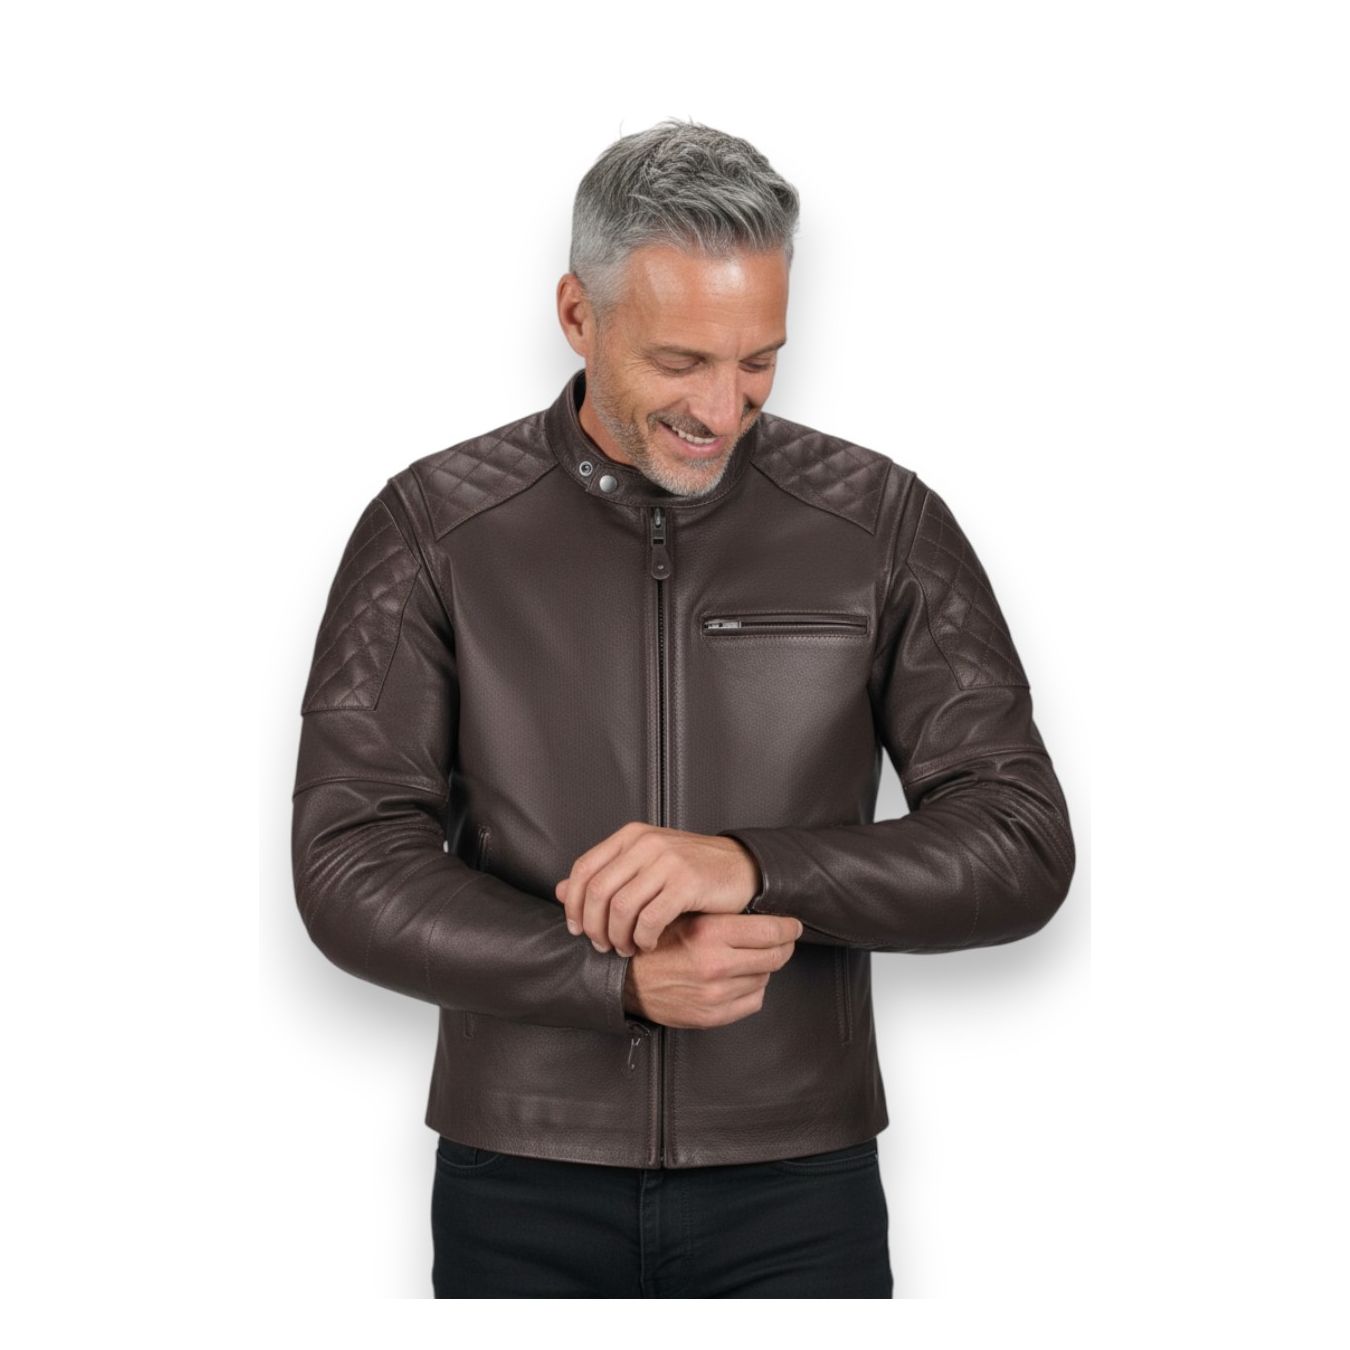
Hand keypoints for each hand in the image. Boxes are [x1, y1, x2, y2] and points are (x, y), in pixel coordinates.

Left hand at [552, 823, 761, 955]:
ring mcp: (667, 861)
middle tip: (603, 946)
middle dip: (594, 926)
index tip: (576, 929)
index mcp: (631, 836)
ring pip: (620, 907)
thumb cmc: (692, 872)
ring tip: (625, 949)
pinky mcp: (687, 882)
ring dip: (618, 937)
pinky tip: (648, 944)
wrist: (743, 869)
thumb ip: (605, 876)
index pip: (584, 869)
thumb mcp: (644, 867)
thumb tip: (559, 891)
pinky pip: (650, 919)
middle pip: (597, 891)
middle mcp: (646, 843)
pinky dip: (643, 938)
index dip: (573, 904)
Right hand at [621, 910, 803, 1029]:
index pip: (770, 932)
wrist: (623, 978)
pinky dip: (751, 989)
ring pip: (764, 977)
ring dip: (762, 967)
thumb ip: (720, 914)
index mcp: (708, 933)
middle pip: (774, 956)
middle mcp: (714, 965)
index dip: (788, 928)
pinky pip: (753, 1001)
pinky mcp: (711, 1016)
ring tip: (747, 957)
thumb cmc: (654, 942)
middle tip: (783, 940)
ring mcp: (714, 994)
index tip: (793, 925)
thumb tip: (762, 909)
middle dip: (783, 946)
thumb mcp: (685, 915)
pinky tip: (737, 979)